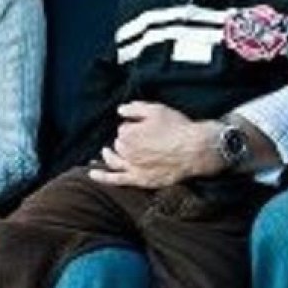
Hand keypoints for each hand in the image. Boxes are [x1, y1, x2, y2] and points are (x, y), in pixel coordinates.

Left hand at [88, 101, 221, 188]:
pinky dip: (103, 177)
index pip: (123, 129)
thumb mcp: (155, 110)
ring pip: (114, 160)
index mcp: (127, 134)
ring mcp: (131, 167)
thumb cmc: (176, 128)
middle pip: (120, 144)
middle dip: (126, 140)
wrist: (195, 150)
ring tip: (105, 152)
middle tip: (141, 137)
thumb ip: (134, 108)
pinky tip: (92, 175)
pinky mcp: (139, 179)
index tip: (144, 126)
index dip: (133, 126)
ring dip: (108, 155)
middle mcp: (125, 151)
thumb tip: (120, 110)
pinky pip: (117, 180)